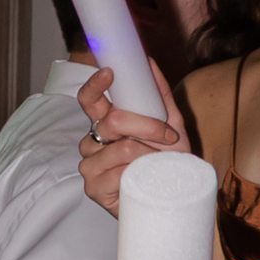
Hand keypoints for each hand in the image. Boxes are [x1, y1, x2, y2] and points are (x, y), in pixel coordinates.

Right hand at [76, 66, 188, 220]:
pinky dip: (141, 172)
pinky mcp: (93, 188)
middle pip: (111, 121)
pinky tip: (145, 178)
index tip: (110, 71)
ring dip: (148, 153)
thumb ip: (158, 96)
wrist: (170, 197)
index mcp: (105, 124)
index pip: (89, 100)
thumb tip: (149, 62)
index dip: (95, 85)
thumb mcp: (170, 124)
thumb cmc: (165, 162)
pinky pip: (119, 171)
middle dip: (147, 125)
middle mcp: (92, 142)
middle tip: (167, 136)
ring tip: (158, 162)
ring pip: (120, 147)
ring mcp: (89, 166)